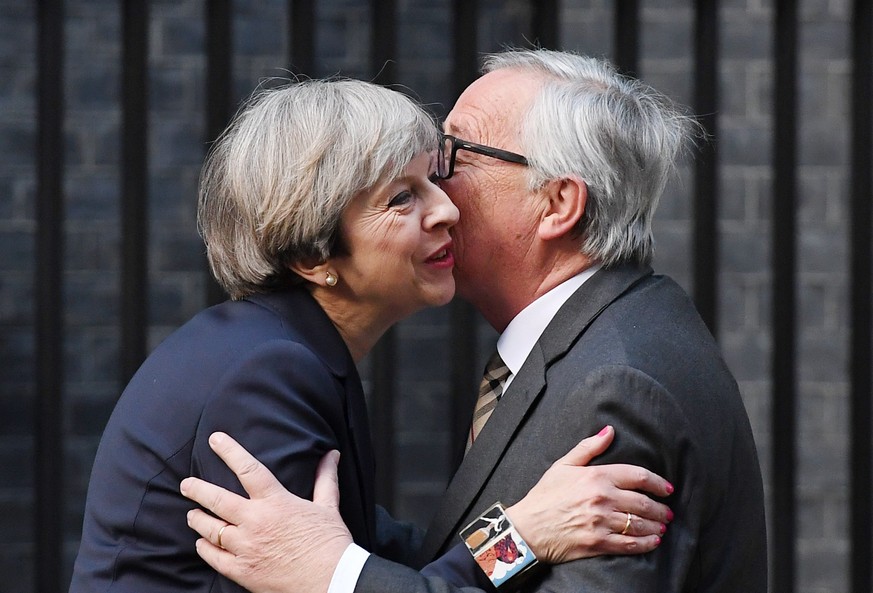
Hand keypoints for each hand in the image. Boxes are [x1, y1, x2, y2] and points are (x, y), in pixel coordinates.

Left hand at [180, 432, 351, 592]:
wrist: (331, 581)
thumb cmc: (331, 543)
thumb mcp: (328, 506)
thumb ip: (325, 478)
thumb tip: (331, 455)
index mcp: (276, 502)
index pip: (248, 469)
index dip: (229, 451)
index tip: (215, 440)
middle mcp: (255, 522)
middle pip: (217, 500)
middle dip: (197, 489)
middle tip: (186, 485)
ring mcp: (246, 548)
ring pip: (211, 529)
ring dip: (198, 520)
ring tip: (192, 514)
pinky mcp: (243, 571)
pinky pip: (214, 558)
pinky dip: (204, 549)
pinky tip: (201, 543)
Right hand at [505, 425, 673, 563]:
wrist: (527, 528)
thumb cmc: (544, 495)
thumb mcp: (563, 465)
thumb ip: (589, 447)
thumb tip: (609, 431)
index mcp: (597, 476)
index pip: (639, 476)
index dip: (658, 483)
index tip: (667, 489)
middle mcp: (603, 498)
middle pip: (643, 502)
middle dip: (661, 508)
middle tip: (668, 512)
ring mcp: (601, 522)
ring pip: (639, 523)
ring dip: (656, 526)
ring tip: (662, 526)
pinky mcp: (598, 543)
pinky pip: (630, 544)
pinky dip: (646, 543)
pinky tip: (653, 541)